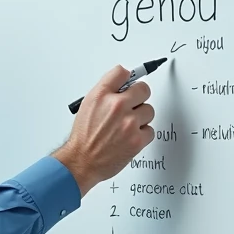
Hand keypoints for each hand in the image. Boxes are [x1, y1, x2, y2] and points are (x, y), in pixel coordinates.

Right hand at [52, 65, 154, 195]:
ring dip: (141, 118)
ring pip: (149, 111)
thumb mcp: (87, 106)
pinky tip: (129, 138)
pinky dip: (142, 135)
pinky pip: (150, 130)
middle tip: (131, 107)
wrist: (82, 161)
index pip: (121, 72)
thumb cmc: (84, 137)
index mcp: (101, 95)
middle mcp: (116, 106)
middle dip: (138, 97)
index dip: (127, 78)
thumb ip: (105, 93)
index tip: (130, 82)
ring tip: (126, 126)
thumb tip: (122, 86)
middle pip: (143, 89)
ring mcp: (129, 123)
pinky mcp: (138, 139)